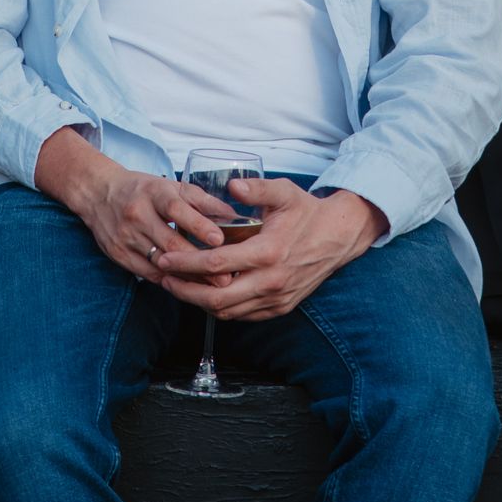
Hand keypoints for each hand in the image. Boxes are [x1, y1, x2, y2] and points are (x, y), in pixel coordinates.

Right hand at [35, 127, 237, 285]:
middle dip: (199, 262)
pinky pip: (148, 274)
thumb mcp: (171, 186)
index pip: (177, 210)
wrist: (99, 194)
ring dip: (188, 276)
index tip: (219, 239)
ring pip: (160, 263)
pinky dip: (169, 280)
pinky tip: (188, 285)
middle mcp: (137, 214)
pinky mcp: (118, 255)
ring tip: (211, 286)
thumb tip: (232, 215)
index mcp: (153, 193)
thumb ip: (202, 201)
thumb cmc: (143, 190)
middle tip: (224, 277)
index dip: (198, 225)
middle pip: (170, 243)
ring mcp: (125, 237)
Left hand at [153, 180, 387, 320]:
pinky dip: (220, 308)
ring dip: (199, 302)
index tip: (165, 257)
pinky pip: (243, 315)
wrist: (338, 236)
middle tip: (163, 277)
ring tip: (178, 286)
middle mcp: (271, 281)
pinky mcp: (280, 307)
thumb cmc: (307, 212)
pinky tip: (206, 294)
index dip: (185, 263)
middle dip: (184, 290)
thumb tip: (232, 186)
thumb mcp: (284, 192)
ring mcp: (276, 298)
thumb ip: (256, 188)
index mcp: (268, 252)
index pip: (216, 264)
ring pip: (228, 312)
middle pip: (216, 298)